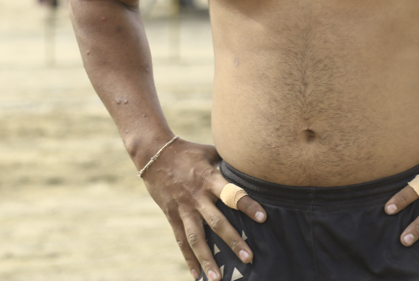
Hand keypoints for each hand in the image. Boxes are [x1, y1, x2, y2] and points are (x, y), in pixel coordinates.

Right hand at [140, 138, 267, 280]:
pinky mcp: (172, 215)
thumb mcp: (211, 152)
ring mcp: (183, 208)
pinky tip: (196, 275)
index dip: (247, 205)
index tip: (264, 218)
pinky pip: (181, 240)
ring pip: (197, 237)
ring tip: (218, 279)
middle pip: (217, 222)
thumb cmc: (189, 151)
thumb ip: (228, 164)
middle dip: (233, 240)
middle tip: (248, 258)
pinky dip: (189, 258)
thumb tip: (253, 167)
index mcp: (210, 178)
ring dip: (208, 258)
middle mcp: (197, 196)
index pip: (232, 193)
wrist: (154, 153)